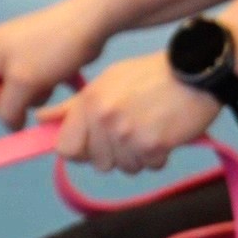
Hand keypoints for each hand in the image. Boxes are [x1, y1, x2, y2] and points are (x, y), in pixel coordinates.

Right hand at [0, 0, 111, 128]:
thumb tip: (11, 126)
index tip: (4, 96)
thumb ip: (7, 110)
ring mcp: (12, 57)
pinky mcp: (32, 62)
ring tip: (47, 78)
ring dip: (32, 96)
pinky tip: (58, 78)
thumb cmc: (52, 48)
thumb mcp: (23, 83)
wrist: (89, 22)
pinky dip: (43, 89)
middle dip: (11, 100)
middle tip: (29, 86)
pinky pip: (30, 89)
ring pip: (13, 96)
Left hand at [55, 53, 220, 173]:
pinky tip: (167, 133)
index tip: (98, 142)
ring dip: (140, 156)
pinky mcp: (152, 145)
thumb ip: (73, 105)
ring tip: (152, 128)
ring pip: (125, 167)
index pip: (66, 149)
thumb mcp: (108, 81)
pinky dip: (160, 156)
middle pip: (98, 163)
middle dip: (116, 153)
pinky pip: (150, 166)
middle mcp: (103, 118)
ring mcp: (127, 133)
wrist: (196, 69)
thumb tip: (41, 119)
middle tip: (135, 129)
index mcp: (88, 102)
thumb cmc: (153, 75)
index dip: (82, 150)